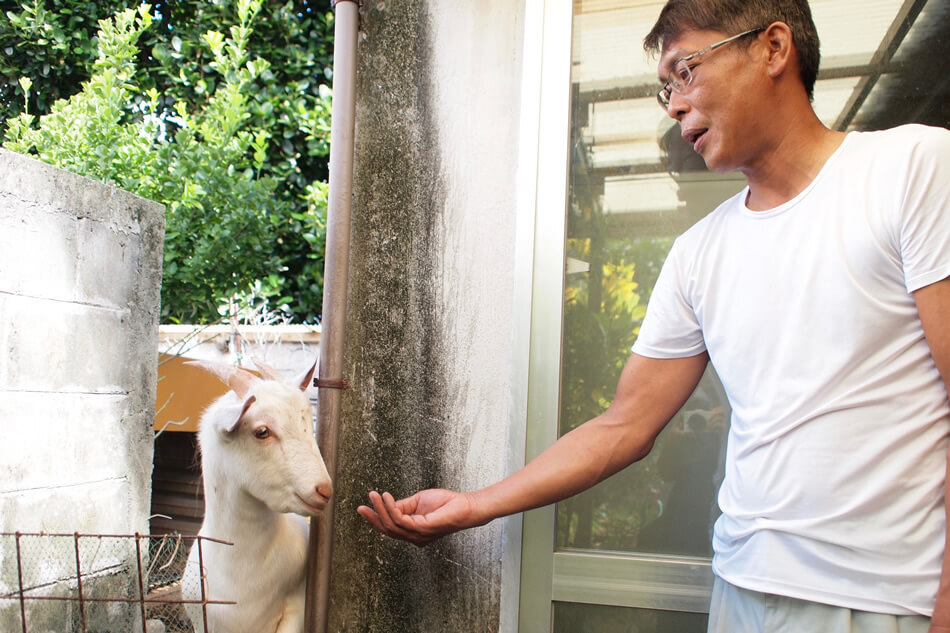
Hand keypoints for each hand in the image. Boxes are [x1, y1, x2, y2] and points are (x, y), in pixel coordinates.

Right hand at [356, 489, 479, 545]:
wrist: (465, 505)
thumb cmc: (446, 503)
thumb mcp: (418, 502)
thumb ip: (403, 505)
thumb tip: (387, 504)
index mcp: (413, 532)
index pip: (390, 527)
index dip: (375, 518)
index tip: (363, 508)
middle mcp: (414, 537)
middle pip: (388, 530)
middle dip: (373, 518)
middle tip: (361, 507)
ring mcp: (418, 535)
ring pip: (392, 525)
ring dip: (380, 509)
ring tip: (374, 495)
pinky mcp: (423, 529)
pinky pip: (401, 520)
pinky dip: (391, 508)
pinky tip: (386, 497)